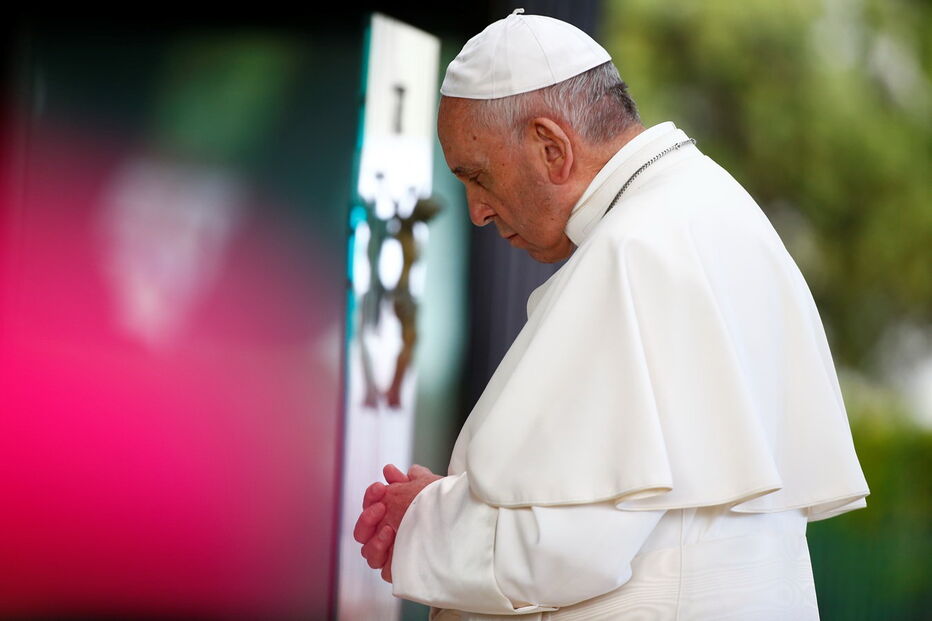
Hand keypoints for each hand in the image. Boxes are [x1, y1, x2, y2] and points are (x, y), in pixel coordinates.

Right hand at [354, 463, 442, 582]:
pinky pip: (382, 568)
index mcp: (393, 516)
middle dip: (367, 517)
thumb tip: (389, 470)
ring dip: (374, 537)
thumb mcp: (427, 485)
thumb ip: (406, 478)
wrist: (464, 525)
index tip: (381, 487)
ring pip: (367, 551)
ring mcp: (394, 554)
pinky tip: (393, 541)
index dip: (371, 496)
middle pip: (362, 531)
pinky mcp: (400, 571)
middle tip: (382, 507)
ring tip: (389, 529)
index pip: (369, 507)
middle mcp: (390, 536)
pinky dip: (382, 553)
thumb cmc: (445, 505)